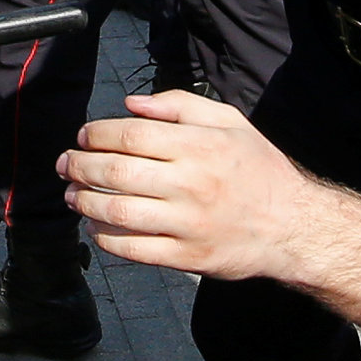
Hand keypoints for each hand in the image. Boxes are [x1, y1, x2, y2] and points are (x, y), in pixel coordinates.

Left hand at [61, 91, 317, 281]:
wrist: (294, 226)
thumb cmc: (259, 170)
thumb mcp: (230, 123)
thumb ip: (181, 105)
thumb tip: (132, 104)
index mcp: (201, 146)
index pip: (130, 135)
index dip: (96, 134)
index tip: (83, 137)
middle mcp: (192, 184)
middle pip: (116, 172)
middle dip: (80, 166)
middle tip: (66, 164)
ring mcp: (188, 224)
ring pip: (118, 212)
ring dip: (85, 202)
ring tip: (73, 195)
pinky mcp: (187, 257)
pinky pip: (132, 249)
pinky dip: (105, 238)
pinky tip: (96, 227)